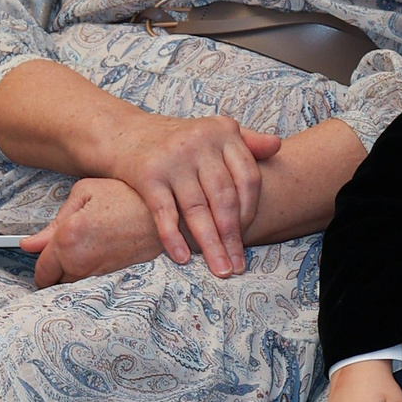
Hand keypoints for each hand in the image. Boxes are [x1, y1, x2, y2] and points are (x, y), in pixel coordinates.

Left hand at [22, 177, 164, 288]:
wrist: (169, 214)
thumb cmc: (130, 197)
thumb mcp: (85, 192)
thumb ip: (55, 220)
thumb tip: (30, 243)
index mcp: (68, 238)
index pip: (40, 270)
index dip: (39, 263)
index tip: (41, 255)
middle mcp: (80, 262)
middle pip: (54, 283)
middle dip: (55, 268)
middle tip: (66, 248)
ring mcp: (98, 274)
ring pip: (72, 285)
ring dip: (72, 272)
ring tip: (87, 247)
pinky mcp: (114, 279)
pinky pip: (91, 284)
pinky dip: (90, 273)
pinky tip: (101, 252)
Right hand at [100, 106, 282, 276]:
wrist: (124, 133)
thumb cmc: (178, 141)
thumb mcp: (213, 132)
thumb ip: (247, 141)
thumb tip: (278, 146)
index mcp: (222, 132)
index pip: (247, 177)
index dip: (251, 211)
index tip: (250, 236)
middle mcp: (199, 143)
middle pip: (224, 198)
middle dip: (233, 237)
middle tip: (238, 266)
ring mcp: (173, 159)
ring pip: (197, 210)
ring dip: (210, 245)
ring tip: (220, 269)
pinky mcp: (147, 174)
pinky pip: (165, 212)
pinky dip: (173, 238)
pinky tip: (183, 258)